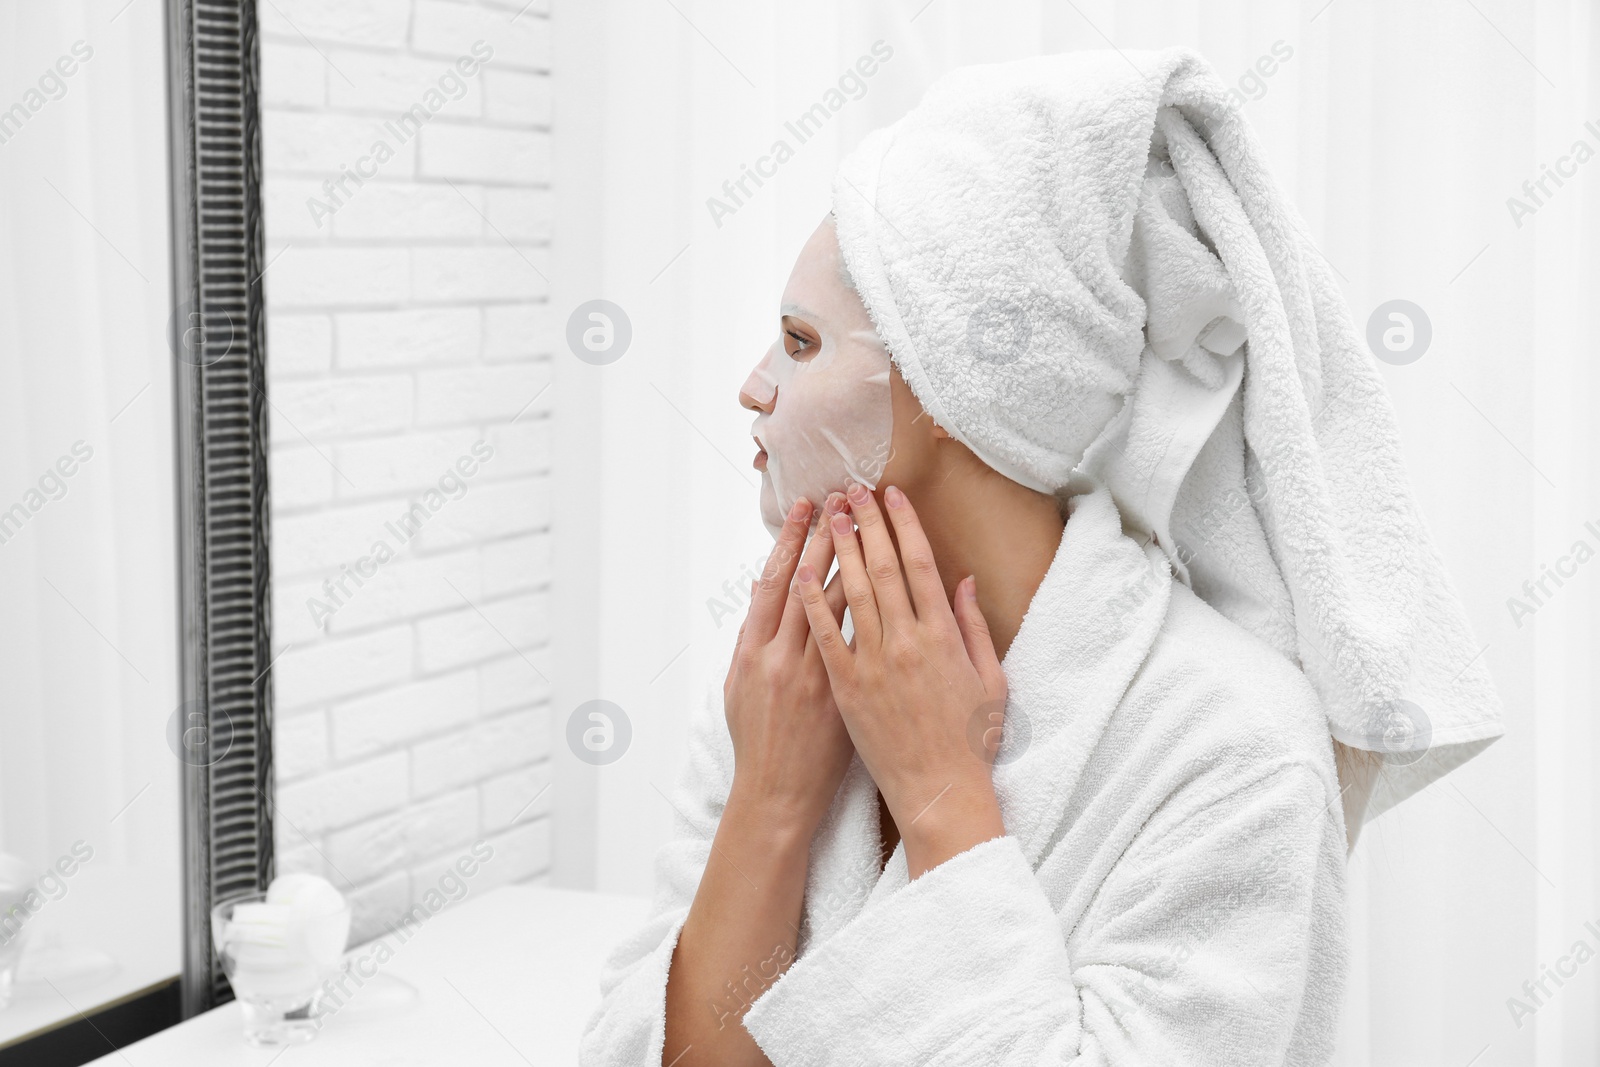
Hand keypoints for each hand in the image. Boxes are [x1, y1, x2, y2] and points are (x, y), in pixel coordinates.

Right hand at [723, 495, 851, 835]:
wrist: (780, 795)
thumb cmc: (758, 740)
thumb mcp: (738, 685)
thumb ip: (750, 636)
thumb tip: (763, 591)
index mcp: (756, 650)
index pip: (778, 580)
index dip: (793, 539)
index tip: (808, 505)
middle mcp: (788, 657)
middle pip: (816, 580)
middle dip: (834, 534)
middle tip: (848, 494)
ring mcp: (823, 675)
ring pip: (847, 604)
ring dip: (861, 558)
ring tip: (874, 521)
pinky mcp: (851, 694)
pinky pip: (869, 642)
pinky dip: (882, 611)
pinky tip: (895, 581)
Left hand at [794, 483, 1008, 877]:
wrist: (940, 792)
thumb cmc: (970, 741)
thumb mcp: (990, 680)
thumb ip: (974, 628)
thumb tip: (964, 582)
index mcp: (944, 637)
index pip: (920, 565)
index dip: (904, 526)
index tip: (892, 496)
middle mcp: (907, 643)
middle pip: (882, 568)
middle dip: (868, 524)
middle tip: (852, 490)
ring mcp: (874, 664)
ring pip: (851, 593)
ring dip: (839, 550)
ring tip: (829, 515)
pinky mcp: (846, 688)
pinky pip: (825, 636)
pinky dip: (812, 602)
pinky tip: (801, 573)